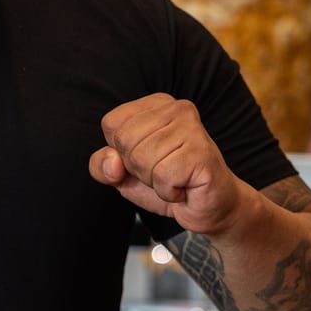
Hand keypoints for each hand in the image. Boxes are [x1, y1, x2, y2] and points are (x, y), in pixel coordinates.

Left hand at [88, 93, 244, 235]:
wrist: (209, 206)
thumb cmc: (167, 182)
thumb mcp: (122, 173)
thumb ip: (101, 165)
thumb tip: (112, 163)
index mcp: (154, 104)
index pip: (111, 124)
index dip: (120, 152)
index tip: (146, 159)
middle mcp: (176, 108)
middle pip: (125, 140)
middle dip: (138, 168)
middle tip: (163, 171)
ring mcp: (192, 128)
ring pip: (142, 159)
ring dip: (154, 181)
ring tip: (175, 178)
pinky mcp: (202, 152)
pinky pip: (163, 176)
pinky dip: (168, 191)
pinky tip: (184, 186)